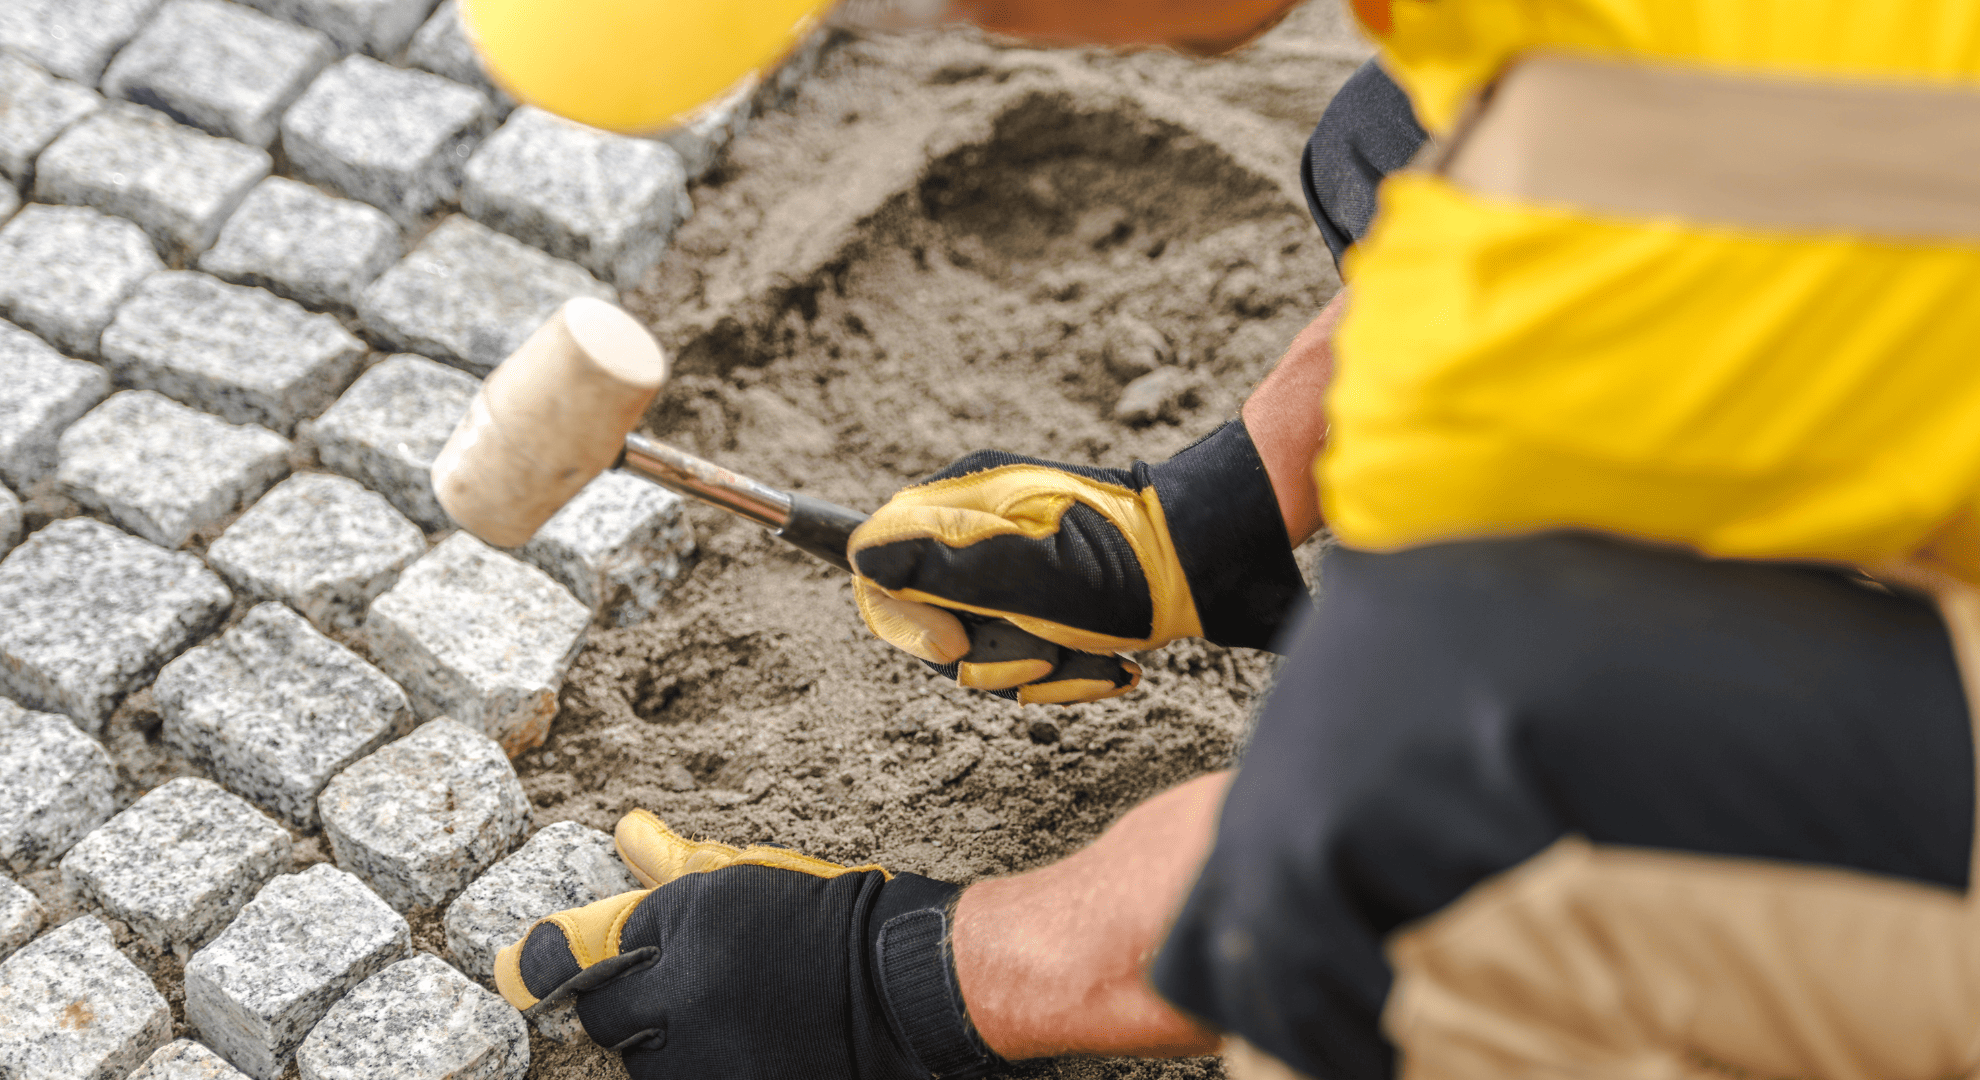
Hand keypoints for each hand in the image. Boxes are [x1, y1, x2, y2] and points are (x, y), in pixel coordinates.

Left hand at [495, 811, 997, 1079]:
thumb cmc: (820, 919)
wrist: (898, 984)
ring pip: (644, 1062)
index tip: (563, 964)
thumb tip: (624, 831)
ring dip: (666, 1042)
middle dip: (634, 1002)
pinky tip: (740, 1040)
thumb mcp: (743, 879)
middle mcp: (684, 1007)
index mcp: (683, 938)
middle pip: (609, 1021)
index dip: (579, 963)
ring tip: (728, 1012)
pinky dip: (700, 1063)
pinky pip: (684, 1079)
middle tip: (689, 982)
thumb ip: (669, 865)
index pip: (578, 966)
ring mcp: (706, 1065)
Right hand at [849, 419, 1306, 702]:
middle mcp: (983, 532)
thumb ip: (929, 563)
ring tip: (1095, 653)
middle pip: (934, 624)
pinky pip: (1035, 656)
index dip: (904, 621)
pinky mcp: (1063, 602)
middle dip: (989, 656)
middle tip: (1044, 648)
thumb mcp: (1017, 567)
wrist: (1218, 566)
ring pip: (987, 652)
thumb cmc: (1122, 565)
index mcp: (962, 505)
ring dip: (1041, 670)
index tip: (957, 646)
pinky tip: (1115, 665)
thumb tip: (856, 555)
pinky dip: (1074, 671)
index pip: (878, 566)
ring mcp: (1024, 568)